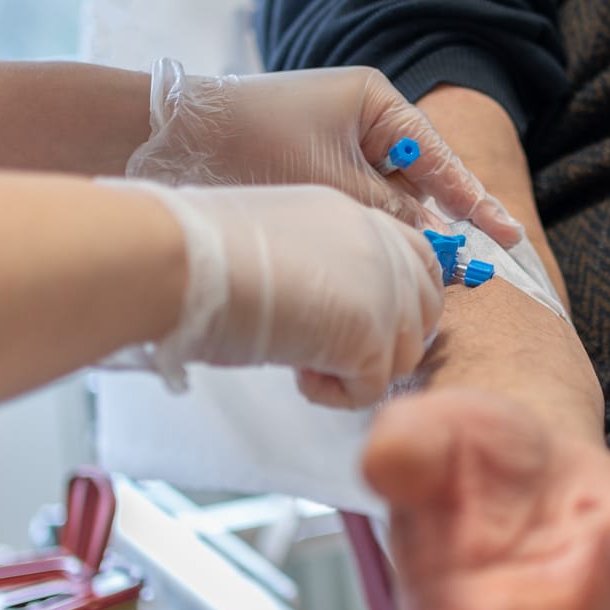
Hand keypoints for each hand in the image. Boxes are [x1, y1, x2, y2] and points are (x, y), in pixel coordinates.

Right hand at [117, 182, 443, 406]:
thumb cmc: (201, 251)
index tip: (358, 321)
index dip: (398, 298)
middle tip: (326, 346)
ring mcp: (385, 290)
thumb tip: (324, 305)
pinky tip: (296, 372)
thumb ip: (319, 263)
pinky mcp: (372, 336)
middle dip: (385, 339)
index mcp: (355, 216)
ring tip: (300, 356)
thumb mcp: (276, 240)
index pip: (416, 258)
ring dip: (356, 368)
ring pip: (405, 354)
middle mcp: (382, 246)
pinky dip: (335, 393)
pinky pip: (373, 388)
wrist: (184, 260)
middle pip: (425, 310)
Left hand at [126, 62, 523, 246]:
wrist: (170, 138)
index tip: (508, 237)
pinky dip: (361, 232)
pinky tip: (364, 263)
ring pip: (384, 201)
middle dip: (432, 228)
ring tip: (408, 275)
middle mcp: (361, 120)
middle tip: (458, 274)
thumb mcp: (334, 182)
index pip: (441, 160)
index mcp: (376, 103)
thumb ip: (390, 212)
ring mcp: (334, 145)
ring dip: (392, 235)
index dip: (475, 203)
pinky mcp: (308, 170)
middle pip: (416, 184)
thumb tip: (431, 246)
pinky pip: (353, 206)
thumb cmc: (254, 144)